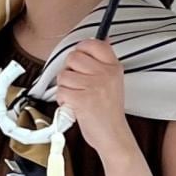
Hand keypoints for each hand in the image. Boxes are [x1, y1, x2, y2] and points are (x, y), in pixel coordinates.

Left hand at [52, 37, 129, 157]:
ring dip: (65, 88)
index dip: (81, 49)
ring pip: (64, 75)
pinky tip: (73, 106)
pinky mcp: (82, 100)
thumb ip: (105, 61)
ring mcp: (94, 86)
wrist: (113, 136)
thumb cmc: (109, 112)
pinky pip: (61, 91)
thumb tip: (104, 39)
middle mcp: (105, 74)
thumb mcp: (114, 82)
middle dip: (69, 71)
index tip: (80, 60)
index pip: (94, 43)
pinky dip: (62, 100)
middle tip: (77, 84)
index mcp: (114, 68)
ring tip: (76, 97)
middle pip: (73, 57)